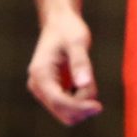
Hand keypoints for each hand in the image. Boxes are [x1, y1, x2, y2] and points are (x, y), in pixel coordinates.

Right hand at [27, 10, 101, 125]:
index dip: (78, 107)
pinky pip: (69, 105)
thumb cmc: (68, 30)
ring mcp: (44, 90)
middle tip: (93, 83)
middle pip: (61, 112)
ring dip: (82, 101)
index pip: (58, 101)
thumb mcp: (78, 42)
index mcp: (40, 74)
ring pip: (66, 112)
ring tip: (86, 75)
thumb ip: (80, 63)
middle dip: (81, 104)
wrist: (60, 24)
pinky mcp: (52, 91)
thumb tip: (84, 84)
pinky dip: (80, 98)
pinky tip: (82, 79)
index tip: (98, 107)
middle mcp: (38, 86)